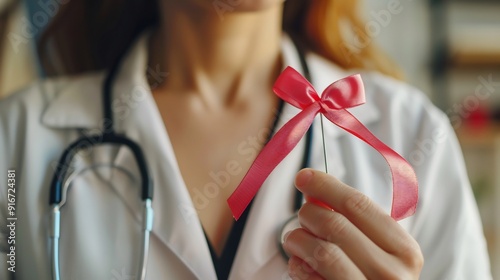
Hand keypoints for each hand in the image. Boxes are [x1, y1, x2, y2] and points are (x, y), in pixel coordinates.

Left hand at [283, 169, 422, 279]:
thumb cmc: (377, 277)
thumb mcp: (381, 249)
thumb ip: (355, 221)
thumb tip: (315, 190)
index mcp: (405, 250)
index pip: (358, 205)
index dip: (326, 186)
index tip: (304, 177)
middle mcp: (391, 274)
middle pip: (335, 225)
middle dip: (309, 214)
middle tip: (303, 217)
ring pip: (321, 251)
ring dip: (298, 239)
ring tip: (295, 240)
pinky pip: (309, 278)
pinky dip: (298, 266)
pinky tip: (301, 265)